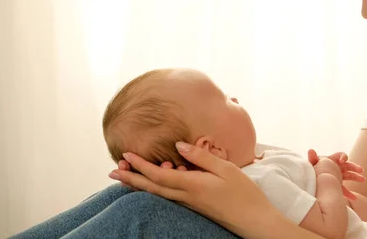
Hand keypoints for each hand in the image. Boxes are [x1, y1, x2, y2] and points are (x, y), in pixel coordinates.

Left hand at [108, 142, 282, 238]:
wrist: (253, 221)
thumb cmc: (244, 193)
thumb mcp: (226, 169)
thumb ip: (201, 157)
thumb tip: (178, 145)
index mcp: (192, 185)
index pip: (159, 175)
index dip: (141, 165)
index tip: (126, 154)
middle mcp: (186, 197)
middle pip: (152, 188)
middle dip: (130, 179)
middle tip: (112, 172)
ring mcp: (190, 204)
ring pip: (157, 194)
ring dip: (139, 185)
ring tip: (126, 176)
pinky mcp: (195, 206)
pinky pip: (169, 197)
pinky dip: (155, 189)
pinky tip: (153, 185)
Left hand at [308, 149, 364, 200]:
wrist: (309, 180)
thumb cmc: (310, 170)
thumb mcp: (312, 164)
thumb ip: (312, 158)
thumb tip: (310, 150)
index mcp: (332, 160)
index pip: (340, 155)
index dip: (343, 157)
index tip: (343, 161)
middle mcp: (336, 167)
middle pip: (348, 165)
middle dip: (354, 167)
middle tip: (361, 170)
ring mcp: (338, 176)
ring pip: (349, 176)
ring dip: (356, 177)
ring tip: (363, 179)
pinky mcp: (337, 185)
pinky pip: (344, 189)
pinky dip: (349, 194)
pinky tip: (355, 198)